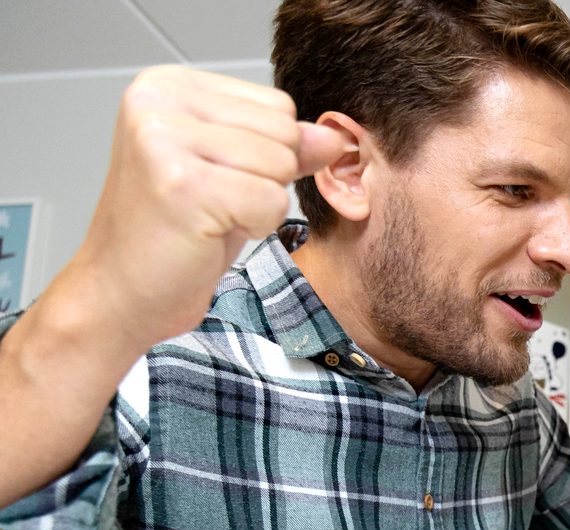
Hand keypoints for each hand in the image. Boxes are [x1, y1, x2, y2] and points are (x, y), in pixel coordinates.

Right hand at [65, 67, 347, 350]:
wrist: (121, 290)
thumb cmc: (172, 233)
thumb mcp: (238, 175)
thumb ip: (285, 147)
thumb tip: (333, 136)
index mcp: (168, 85)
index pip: (278, 104)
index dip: (267, 154)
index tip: (216, 177)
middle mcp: (159, 102)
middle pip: (284, 131)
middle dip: (266, 178)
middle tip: (212, 203)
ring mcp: (166, 139)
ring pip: (281, 166)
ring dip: (259, 205)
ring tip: (209, 216)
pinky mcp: (184, 184)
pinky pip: (272, 201)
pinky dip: (255, 227)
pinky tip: (209, 232)